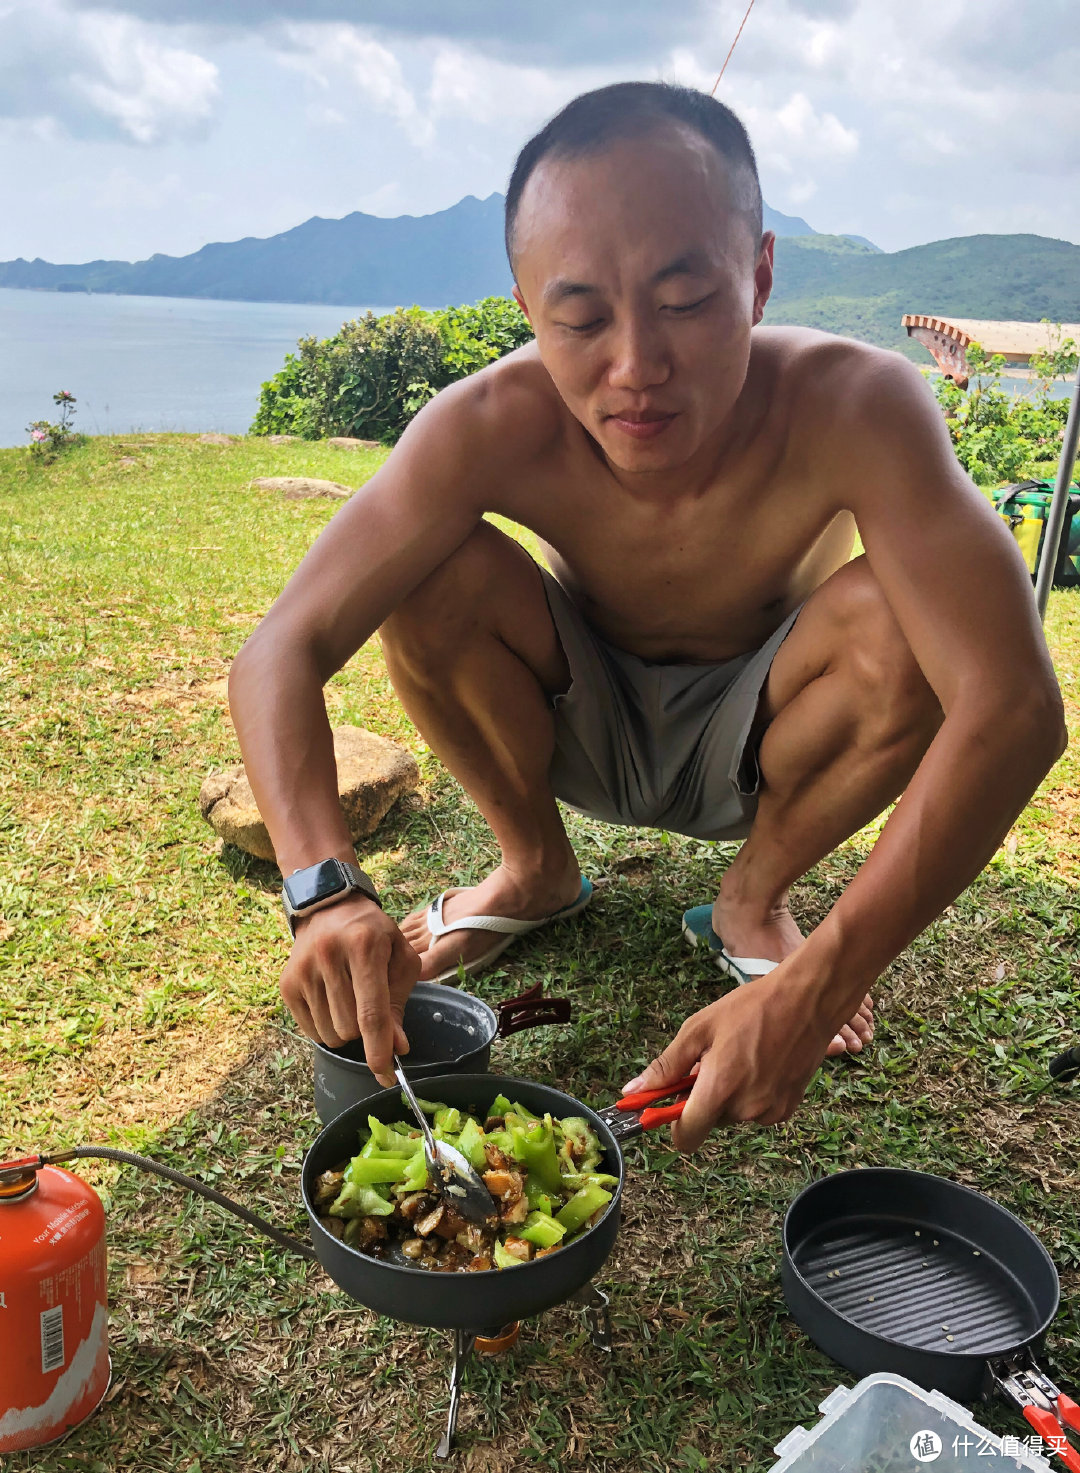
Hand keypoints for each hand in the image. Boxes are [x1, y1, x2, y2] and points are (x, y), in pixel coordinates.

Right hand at [280, 893, 420, 1084]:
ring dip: (345, 1030)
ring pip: (330, 1034)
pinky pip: (310, 1031)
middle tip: (368, 1004)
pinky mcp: (286, 983)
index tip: (387, 1075)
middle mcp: (329, 956)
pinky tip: (331, 1001)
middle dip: (365, 1031)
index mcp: (364, 947)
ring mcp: (303, 970)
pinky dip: (326, 1027)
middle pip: (350, 1028)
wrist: (330, 907)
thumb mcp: (399, 959)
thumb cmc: (374, 935)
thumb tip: (396, 1047)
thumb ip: (399, 1004)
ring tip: (349, 999)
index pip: (371, 1013)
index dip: (380, 1050)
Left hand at [621, 965, 837, 1151]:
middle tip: (713, 1060)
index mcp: (719, 1089)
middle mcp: (745, 1109)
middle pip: (710, 1120)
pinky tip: (762, 1062)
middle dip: (705, 1097)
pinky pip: (757, 1110)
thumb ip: (666, 1065)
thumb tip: (633, 1091)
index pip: (686, 1137)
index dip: (673, 1125)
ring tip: (742, 1055)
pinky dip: (753, 1093)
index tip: (672, 1104)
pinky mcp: (788, 1108)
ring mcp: (770, 1112)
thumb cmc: (751, 1008)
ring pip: (734, 1114)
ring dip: (730, 1094)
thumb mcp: (699, 1028)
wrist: (808, 1000)